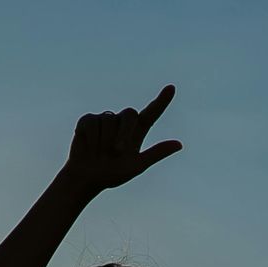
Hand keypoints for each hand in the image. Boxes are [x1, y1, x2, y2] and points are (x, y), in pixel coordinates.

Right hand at [61, 85, 182, 193]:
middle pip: (130, 114)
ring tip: (99, 154)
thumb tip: (179, 144)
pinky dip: (92, 138)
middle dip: (124, 132)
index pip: (151, 113)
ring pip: (109, 120)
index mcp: (137, 132)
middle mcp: (122, 123)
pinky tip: (89, 148)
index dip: (162, 101)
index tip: (172, 88)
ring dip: (105, 141)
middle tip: (117, 151)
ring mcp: (105, 119)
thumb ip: (156, 153)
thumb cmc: (112, 174)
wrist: (87, 178)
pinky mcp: (88, 120)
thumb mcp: (137, 166)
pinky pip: (93, 122)